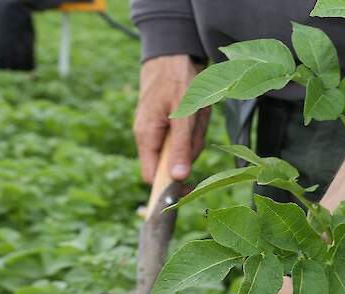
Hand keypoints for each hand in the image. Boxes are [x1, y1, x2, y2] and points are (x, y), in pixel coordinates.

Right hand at [133, 55, 209, 182]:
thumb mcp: (184, 115)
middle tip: (197, 127)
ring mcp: (161, 131)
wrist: (174, 54)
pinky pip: (188, 137)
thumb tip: (178, 178)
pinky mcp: (172, 125)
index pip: (153, 176)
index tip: (191, 187)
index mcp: (146, 137)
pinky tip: (197, 112)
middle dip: (190, 151)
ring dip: (196, 136)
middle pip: (174, 164)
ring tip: (197, 113)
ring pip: (184, 150)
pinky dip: (197, 128)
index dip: (169, 187)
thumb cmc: (176, 81)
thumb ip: (181, 147)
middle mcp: (150, 137)